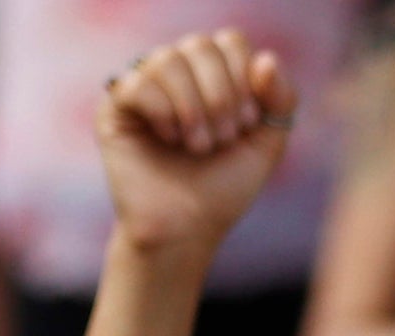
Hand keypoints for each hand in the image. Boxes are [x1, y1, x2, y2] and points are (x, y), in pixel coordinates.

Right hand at [96, 32, 298, 259]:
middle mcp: (176, 73)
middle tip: (221, 140)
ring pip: (168, 60)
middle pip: (200, 46)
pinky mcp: (114, 109)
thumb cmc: (222, 189)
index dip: (243, 79)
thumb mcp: (265, 143)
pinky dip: (162, 113)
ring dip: (192, 108)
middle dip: (220, 96)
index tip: (245, 125)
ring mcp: (143, 87)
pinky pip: (137, 83)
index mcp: (210, 74)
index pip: (229, 42)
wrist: (185, 232)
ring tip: (197, 146)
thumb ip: (280, 98)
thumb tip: (265, 60)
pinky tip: (168, 141)